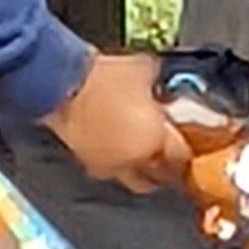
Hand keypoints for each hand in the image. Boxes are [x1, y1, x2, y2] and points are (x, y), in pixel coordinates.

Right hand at [44, 53, 193, 195]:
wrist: (63, 84)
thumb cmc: (106, 77)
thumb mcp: (145, 70)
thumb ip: (159, 86)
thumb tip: (159, 87)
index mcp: (153, 142)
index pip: (180, 159)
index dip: (185, 150)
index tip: (185, 140)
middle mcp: (132, 161)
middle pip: (156, 178)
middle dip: (162, 168)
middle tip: (165, 153)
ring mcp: (107, 166)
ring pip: (130, 176)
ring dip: (137, 165)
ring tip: (137, 146)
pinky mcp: (85, 162)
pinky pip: (108, 167)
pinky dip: (114, 159)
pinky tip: (114, 141)